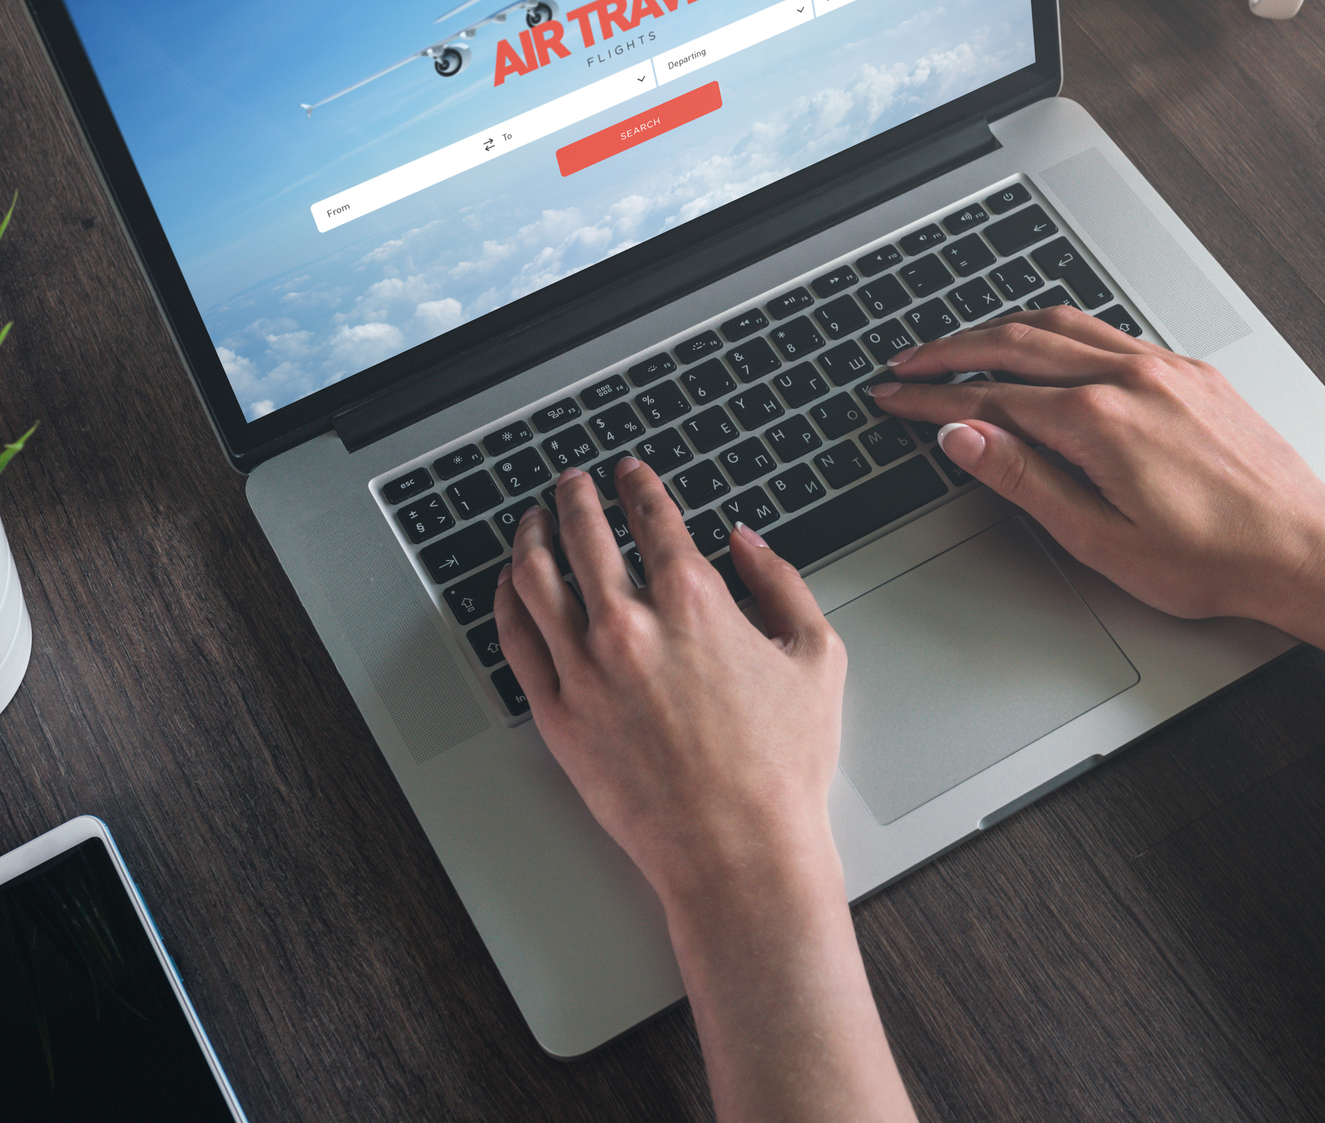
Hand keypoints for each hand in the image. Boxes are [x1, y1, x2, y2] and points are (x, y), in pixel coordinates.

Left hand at [495, 461, 916, 1122]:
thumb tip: (746, 542)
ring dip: (530, 535)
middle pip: (583, 534)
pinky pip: (516, 640)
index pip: (653, 518)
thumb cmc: (783, 766)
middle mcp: (631, 625)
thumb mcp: (817, 656)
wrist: (739, 850)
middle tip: (573, 483)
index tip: (630, 474)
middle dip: (575, 497)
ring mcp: (585, 670)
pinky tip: (512, 585)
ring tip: (531, 519)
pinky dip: (507, 599)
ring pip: (535, 578)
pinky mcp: (557, 715)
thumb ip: (782, 584)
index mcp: (696, 602)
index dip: (638, 486)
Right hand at [870, 307, 1324, 628]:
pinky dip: (1057, 331)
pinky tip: (1045, 347)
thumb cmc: (1211, 558)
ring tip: (960, 346)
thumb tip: (963, 437)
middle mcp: (1129, 377)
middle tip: (906, 364)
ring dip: (1000, 329)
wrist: (1302, 548)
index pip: (988, 398)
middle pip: (1014, 344)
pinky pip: (1106, 332)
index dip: (929, 400)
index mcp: (1097, 419)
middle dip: (949, 352)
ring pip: (1061, 324)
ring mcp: (1163, 367)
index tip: (893, 398)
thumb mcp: (1096, 537)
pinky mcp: (1189, 372)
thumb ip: (1022, 478)